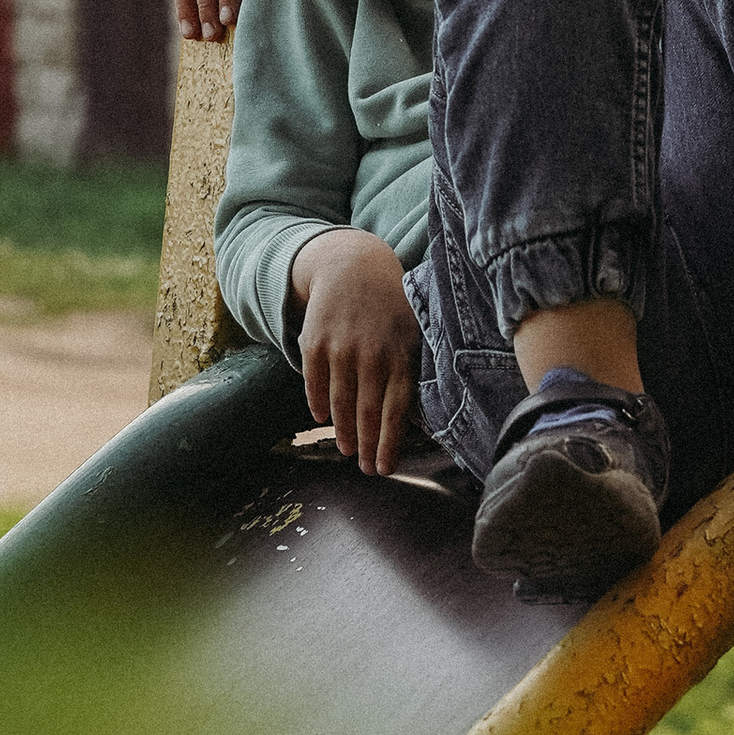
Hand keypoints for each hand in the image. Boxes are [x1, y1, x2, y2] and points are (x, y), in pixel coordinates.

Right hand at [290, 227, 421, 474]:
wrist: (352, 265)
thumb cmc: (390, 306)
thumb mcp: (412, 331)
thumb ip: (412, 370)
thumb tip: (419, 417)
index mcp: (400, 355)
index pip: (396, 410)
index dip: (389, 443)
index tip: (385, 468)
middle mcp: (371, 354)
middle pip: (366, 412)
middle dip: (366, 446)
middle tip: (366, 469)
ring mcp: (341, 348)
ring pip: (340, 403)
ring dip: (343, 431)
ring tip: (346, 449)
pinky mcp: (315, 341)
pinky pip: (315, 383)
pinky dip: (318, 404)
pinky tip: (322, 418)